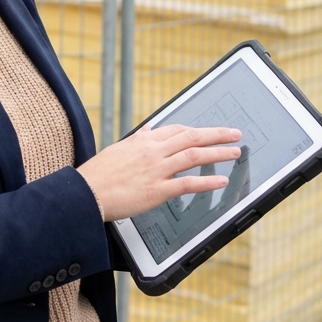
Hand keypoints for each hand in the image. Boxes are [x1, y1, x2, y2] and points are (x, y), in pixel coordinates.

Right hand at [76, 125, 241, 221]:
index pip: (177, 129)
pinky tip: (221, 180)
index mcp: (144, 140)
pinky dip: (208, 182)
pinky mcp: (158, 190)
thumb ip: (138, 139)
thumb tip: (150, 129)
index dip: (198, 130)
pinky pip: (189, 184)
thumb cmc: (99, 173)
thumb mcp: (119, 149)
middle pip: (192, 138)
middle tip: (234, 133)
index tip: (210, 131)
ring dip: (218, 153)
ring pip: (194, 156)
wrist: (86, 192)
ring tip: (234, 152)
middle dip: (216, 134)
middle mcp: (153, 151)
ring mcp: (157, 170)